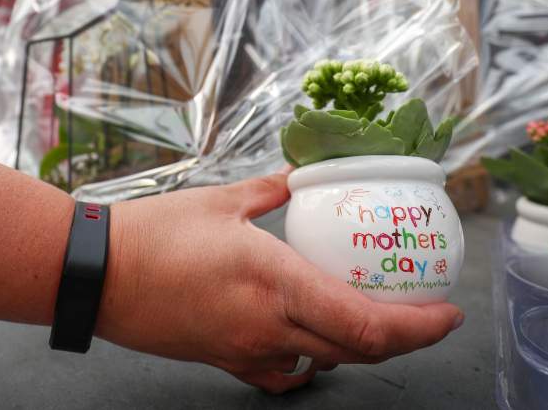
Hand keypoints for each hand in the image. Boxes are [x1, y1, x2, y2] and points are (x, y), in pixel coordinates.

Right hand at [95, 172, 462, 392]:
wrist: (99, 276)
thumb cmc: (155, 235)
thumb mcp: (223, 200)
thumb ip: (274, 188)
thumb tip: (304, 174)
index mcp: (276, 281)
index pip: (367, 324)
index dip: (419, 327)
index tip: (448, 314)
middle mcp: (269, 326)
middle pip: (358, 351)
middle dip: (404, 337)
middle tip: (425, 313)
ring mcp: (248, 350)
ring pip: (326, 362)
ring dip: (359, 345)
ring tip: (374, 316)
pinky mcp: (227, 361)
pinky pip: (285, 373)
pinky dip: (311, 360)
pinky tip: (310, 341)